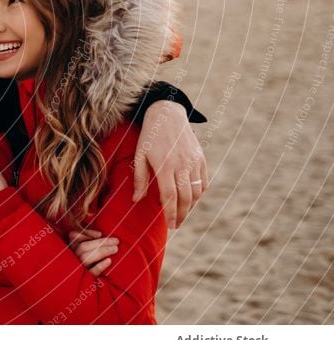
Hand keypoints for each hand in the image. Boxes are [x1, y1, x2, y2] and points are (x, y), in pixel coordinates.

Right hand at [68, 229, 118, 275]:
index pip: (73, 236)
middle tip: (116, 241)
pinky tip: (109, 261)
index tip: (101, 234)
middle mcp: (71, 258)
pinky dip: (100, 266)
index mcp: (70, 249)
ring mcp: (76, 269)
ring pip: (85, 257)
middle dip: (100, 242)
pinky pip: (90, 272)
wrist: (86, 290)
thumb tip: (100, 235)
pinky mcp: (84, 280)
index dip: (86, 233)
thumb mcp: (86, 251)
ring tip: (116, 249)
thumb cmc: (90, 265)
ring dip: (102, 251)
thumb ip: (90, 241)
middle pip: (82, 247)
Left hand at [133, 100, 207, 228]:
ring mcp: (194, 162)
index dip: (170, 213)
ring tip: (182, 213)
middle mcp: (181, 165)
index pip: (169, 196)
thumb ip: (140, 178)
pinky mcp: (201, 158)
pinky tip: (191, 199)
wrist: (167, 114)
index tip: (170, 225)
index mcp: (164, 165)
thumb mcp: (140, 155)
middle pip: (185, 198)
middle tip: (177, 224)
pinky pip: (203, 182)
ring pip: (196, 192)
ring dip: (191, 206)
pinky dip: (199, 194)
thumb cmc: (149, 136)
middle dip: (182, 215)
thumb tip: (136, 199)